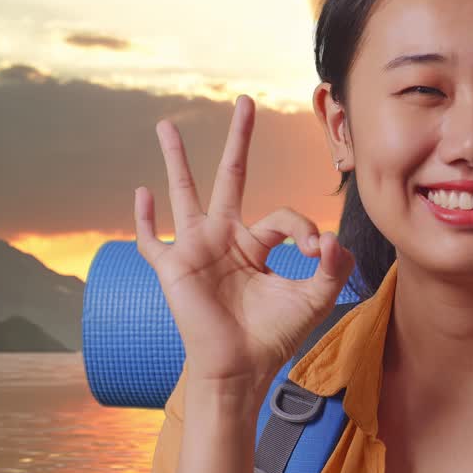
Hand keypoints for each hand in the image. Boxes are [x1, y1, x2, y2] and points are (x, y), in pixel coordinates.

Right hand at [133, 94, 355, 387]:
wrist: (240, 370)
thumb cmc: (274, 337)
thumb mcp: (315, 299)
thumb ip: (332, 268)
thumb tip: (331, 237)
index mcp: (257, 244)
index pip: (282, 217)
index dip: (304, 230)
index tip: (318, 252)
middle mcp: (225, 238)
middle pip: (231, 177)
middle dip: (239, 140)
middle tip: (245, 101)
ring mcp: (196, 249)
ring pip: (185, 193)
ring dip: (176, 159)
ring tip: (167, 125)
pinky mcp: (173, 268)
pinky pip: (152, 240)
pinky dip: (144, 220)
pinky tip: (140, 194)